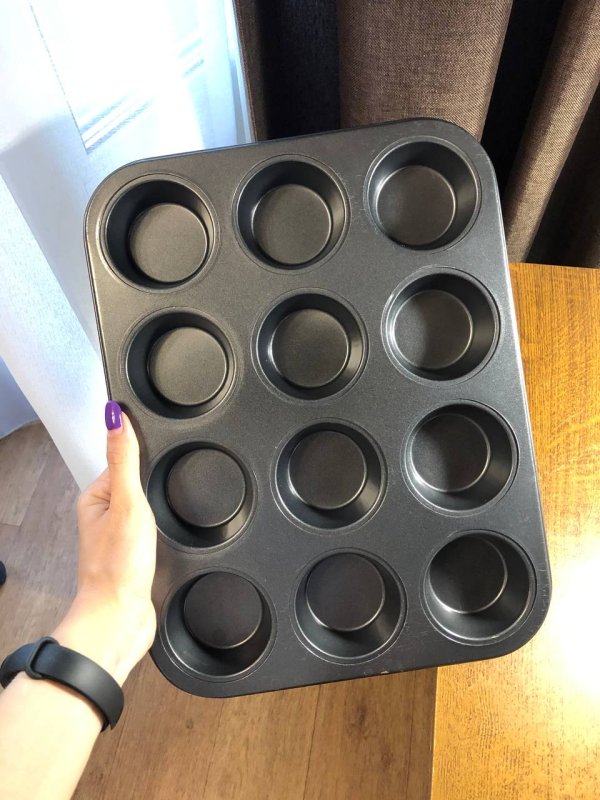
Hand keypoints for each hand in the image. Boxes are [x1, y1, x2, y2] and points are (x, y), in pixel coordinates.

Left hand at [53, 403, 156, 685]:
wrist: (122, 619)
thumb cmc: (117, 567)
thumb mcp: (127, 502)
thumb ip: (124, 459)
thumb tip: (114, 416)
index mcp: (94, 497)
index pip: (121, 459)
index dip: (143, 453)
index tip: (162, 447)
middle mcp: (104, 515)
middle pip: (136, 483)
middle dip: (156, 482)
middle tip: (172, 481)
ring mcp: (120, 536)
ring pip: (147, 508)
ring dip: (162, 507)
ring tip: (172, 506)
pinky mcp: (135, 555)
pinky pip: (153, 529)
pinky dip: (164, 527)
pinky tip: (172, 531)